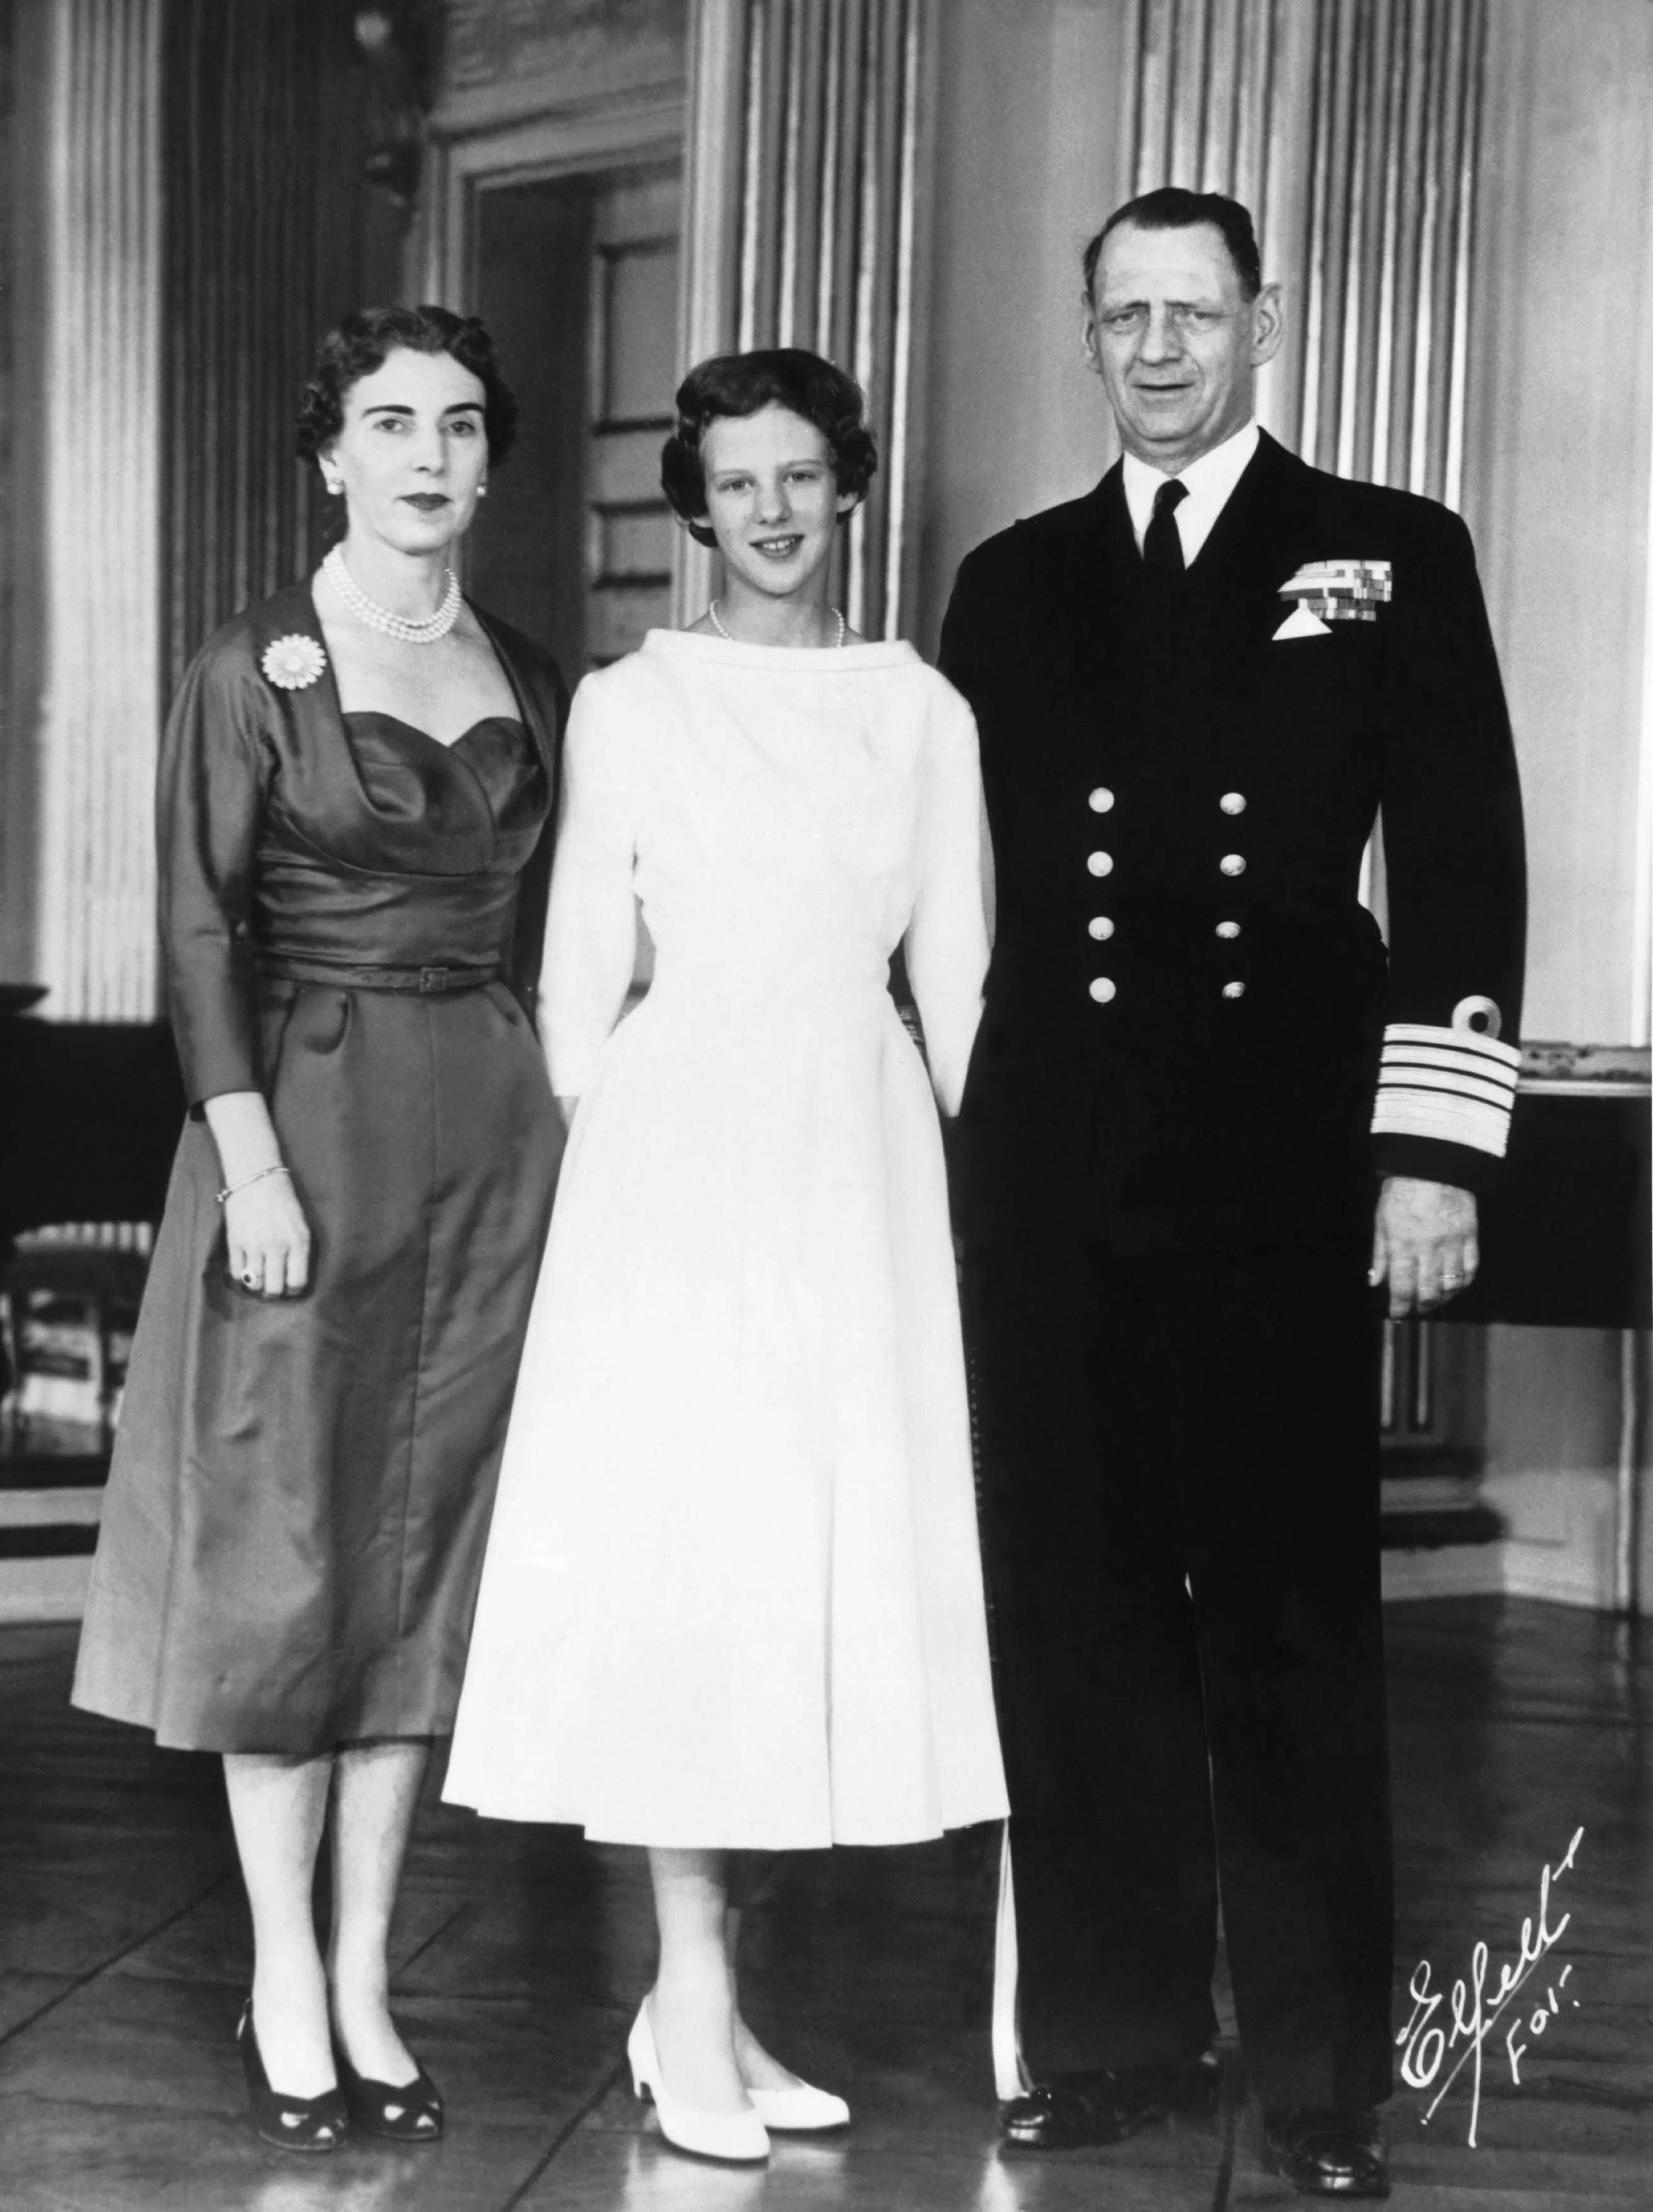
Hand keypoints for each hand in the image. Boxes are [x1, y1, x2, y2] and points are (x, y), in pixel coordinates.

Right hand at [224, 1170, 311, 1296]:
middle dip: (274, 1294)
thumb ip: (299, 1250)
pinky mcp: (234, 1242)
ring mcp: (253, 1246)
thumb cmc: (284, 1201)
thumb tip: (293, 1278)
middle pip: (274, 1288)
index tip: (290, 1288)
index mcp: (298, 1242)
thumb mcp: (301, 1225)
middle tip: (273, 1288)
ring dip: (257, 1287)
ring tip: (258, 1281)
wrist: (257, 1179)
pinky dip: (241, 1278)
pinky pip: (236, 1273)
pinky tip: (245, 1272)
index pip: (297, 1282)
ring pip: (254, 1284)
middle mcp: (276, 1247)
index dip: (293, 1291)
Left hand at [1370, 1177, 1476, 1319]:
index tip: (1397, 1315)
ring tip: (1433, 1302)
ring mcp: (1453, 1242)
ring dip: (1442, 1299)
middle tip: (1416, 1311)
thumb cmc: (1401, 1192)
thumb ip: (1380, 1254)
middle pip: (1428, 1292)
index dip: (1399, 1306)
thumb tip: (1375, 1282)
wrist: (1434, 1166)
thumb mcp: (1381, 1220)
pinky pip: (1470, 1269)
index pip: (1401, 1286)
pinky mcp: (1470, 1235)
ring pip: (1451, 1285)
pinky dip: (1462, 1284)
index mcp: (1403, 1243)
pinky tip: (1454, 1288)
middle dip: (1421, 1308)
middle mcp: (1429, 1246)